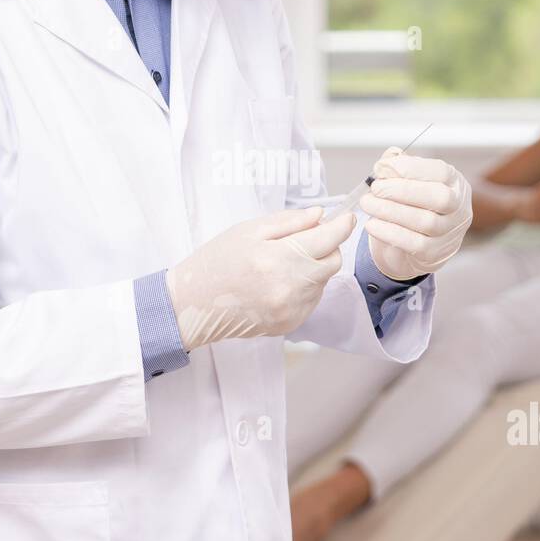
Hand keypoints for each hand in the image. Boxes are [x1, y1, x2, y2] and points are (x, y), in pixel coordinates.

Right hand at [165, 206, 355, 350]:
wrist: (192, 304)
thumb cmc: (216, 261)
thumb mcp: (249, 230)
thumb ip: (289, 222)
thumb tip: (321, 216)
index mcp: (279, 258)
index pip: (329, 240)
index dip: (342, 225)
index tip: (347, 217)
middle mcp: (290, 288)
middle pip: (333, 262)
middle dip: (326, 247)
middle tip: (305, 238)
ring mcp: (291, 310)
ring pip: (322, 282)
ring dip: (313, 268)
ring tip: (282, 263)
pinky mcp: (289, 324)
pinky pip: (311, 300)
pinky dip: (304, 287)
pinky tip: (278, 282)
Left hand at [360, 148, 472, 280]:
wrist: (418, 245)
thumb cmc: (414, 205)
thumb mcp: (410, 181)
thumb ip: (399, 166)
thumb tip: (388, 158)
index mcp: (454, 183)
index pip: (441, 172)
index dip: (411, 168)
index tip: (383, 167)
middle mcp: (459, 207)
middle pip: (439, 197)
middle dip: (403, 191)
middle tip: (375, 188)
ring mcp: (450, 232)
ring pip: (425, 222)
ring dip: (391, 211)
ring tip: (367, 204)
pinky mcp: (435, 253)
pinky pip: (414, 244)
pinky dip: (390, 233)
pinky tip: (372, 225)